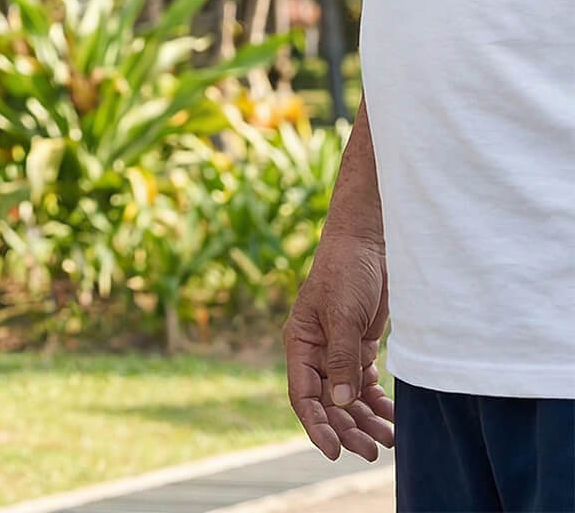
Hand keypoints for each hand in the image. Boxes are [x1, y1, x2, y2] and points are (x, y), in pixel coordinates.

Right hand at [284, 231, 394, 461]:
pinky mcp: (361, 348)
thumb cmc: (346, 271)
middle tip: (372, 451)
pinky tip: (393, 418)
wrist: (370, 243)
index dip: (317, 425)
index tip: (335, 451)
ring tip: (389, 440)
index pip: (303, 394)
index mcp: (301, 342)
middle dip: (347, 428)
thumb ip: (341, 358)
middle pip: (328, 403)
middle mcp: (317, 352)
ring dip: (366, 421)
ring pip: (348, 399)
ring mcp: (339, 351)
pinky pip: (366, 385)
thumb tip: (340, 402)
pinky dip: (378, 403)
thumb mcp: (342, 313)